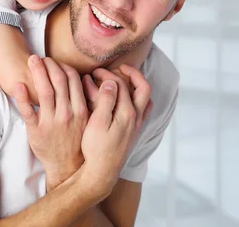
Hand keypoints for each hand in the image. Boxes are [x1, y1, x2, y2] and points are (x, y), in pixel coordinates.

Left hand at [14, 55, 87, 190]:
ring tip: (31, 60)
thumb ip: (85, 101)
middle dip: (49, 65)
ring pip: (43, 91)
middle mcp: (66, 114)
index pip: (72, 80)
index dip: (62, 66)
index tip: (55, 60)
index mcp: (79, 109)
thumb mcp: (87, 121)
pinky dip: (22, 97)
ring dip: (37, 73)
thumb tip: (82, 80)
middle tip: (40, 57)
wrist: (67, 166)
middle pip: (57, 81)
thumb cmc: (76, 140)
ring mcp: (50, 121)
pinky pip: (27, 111)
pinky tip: (18, 85)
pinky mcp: (36, 130)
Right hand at [79, 68, 151, 199]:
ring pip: (144, 98)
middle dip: (131, 73)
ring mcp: (137, 124)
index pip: (121, 84)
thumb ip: (105, 100)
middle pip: (142, 87)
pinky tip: (126, 99)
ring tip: (122, 79)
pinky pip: (143, 109)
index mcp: (127, 112)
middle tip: (117, 68)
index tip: (94, 72)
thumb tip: (111, 82)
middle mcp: (136, 117)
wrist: (102, 172)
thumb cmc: (96, 148)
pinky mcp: (134, 131)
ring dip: (136, 85)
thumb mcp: (97, 122)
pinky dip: (137, 99)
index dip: (107, 74)